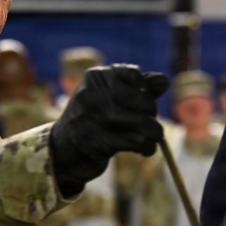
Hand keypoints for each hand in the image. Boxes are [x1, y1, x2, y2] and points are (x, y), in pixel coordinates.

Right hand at [50, 64, 168, 197]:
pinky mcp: (97, 142)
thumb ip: (137, 87)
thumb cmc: (92, 120)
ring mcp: (93, 119)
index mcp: (95, 77)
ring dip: (154, 133)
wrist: (62, 151)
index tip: (143, 103)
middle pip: (142, 100)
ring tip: (154, 138)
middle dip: (152, 114)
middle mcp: (92, 94)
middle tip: (150, 125)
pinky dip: (147, 147)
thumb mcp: (109, 98)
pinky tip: (146, 150)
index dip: (146, 90)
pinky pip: (135, 142)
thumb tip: (163, 81)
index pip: (134, 74)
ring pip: (141, 122)